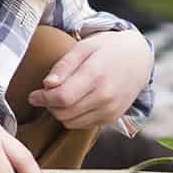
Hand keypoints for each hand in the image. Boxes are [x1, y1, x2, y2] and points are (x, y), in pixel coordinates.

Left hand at [28, 29, 151, 128]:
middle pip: (64, 112)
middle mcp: (105, 96)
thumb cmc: (108, 49)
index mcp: (96, 75)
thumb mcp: (84, 47)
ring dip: (61, 112)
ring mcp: (110, 109)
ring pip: (71, 122)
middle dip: (50, 106)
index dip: (43, 98)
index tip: (33, 95)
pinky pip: (83, 125)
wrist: (139, 59)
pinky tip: (77, 101)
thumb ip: (64, 65)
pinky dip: (74, 116)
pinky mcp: (112, 118)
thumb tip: (47, 85)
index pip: (62, 97)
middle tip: (47, 94)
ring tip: (63, 96)